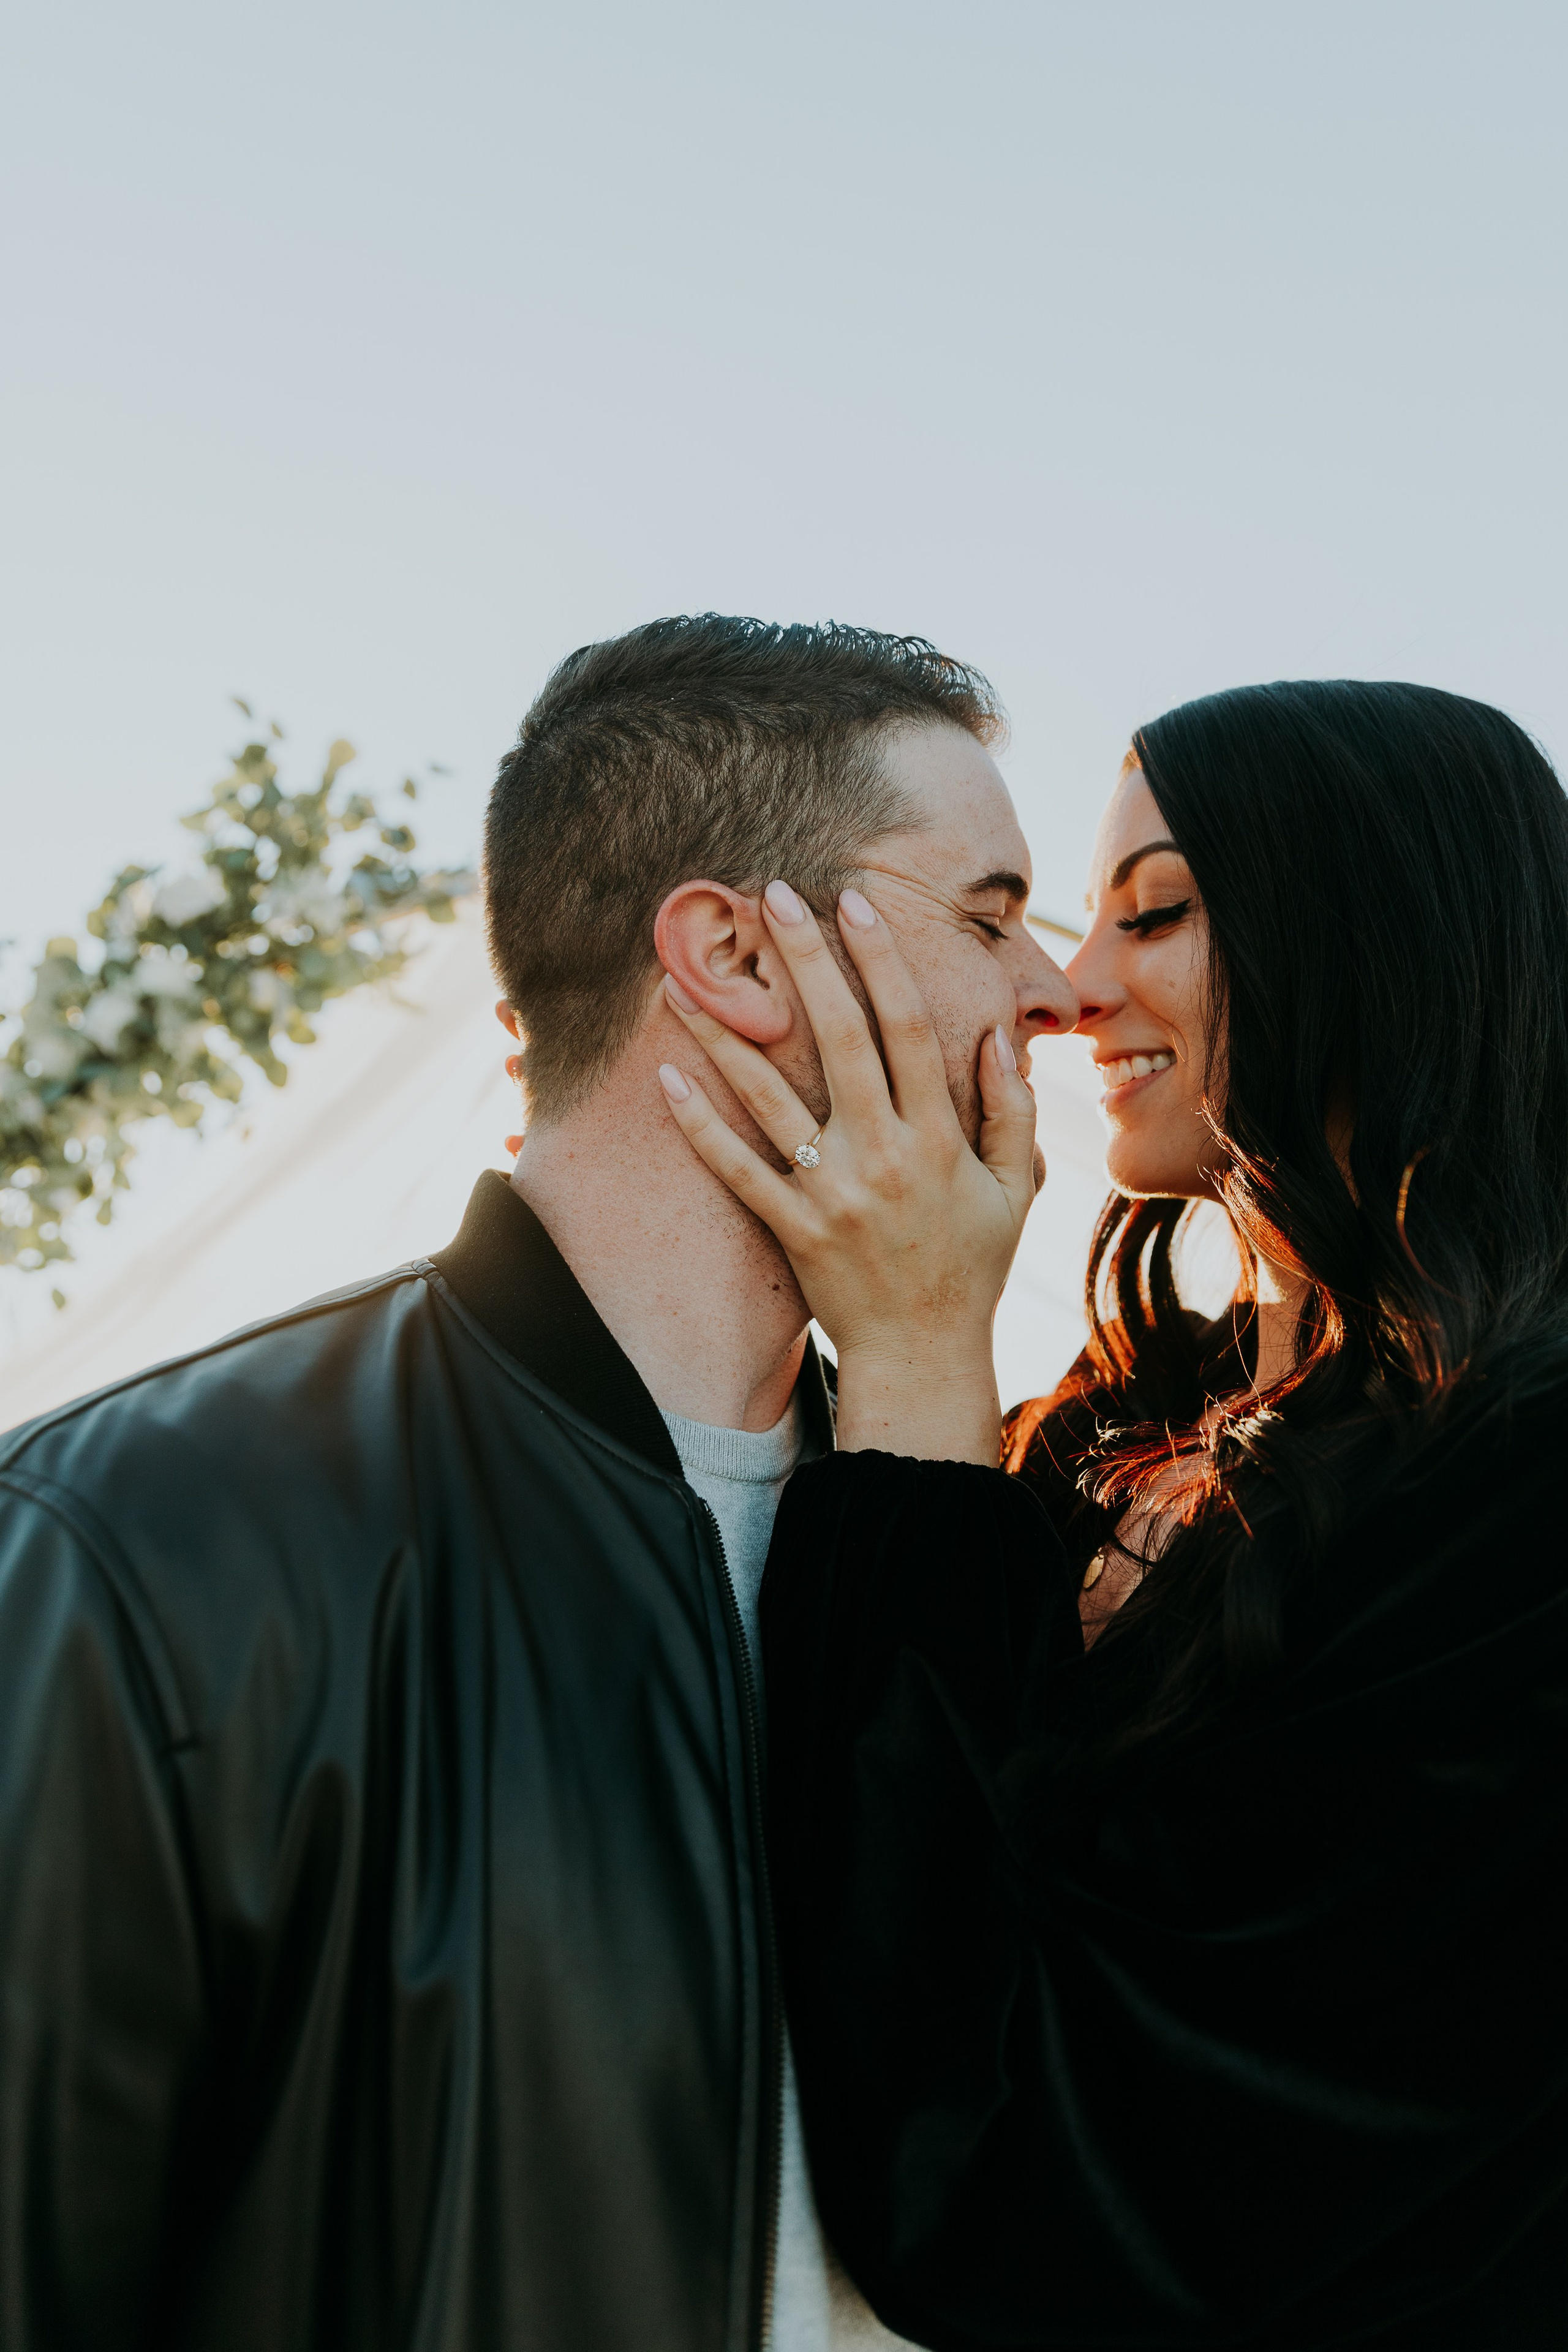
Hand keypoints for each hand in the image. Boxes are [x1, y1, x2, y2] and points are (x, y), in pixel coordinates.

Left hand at [656, 880, 1039, 1463]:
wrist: (924, 1355)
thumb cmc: (971, 1266)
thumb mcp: (1013, 1187)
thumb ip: (1010, 1109)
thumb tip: (998, 1036)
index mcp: (937, 1137)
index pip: (908, 1028)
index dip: (881, 961)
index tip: (854, 904)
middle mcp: (883, 1155)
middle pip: (841, 1039)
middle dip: (807, 961)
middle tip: (771, 895)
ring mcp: (832, 1191)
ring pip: (772, 1097)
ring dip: (726, 1034)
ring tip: (685, 977)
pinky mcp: (792, 1227)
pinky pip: (737, 1170)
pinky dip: (700, 1126)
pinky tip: (666, 1080)